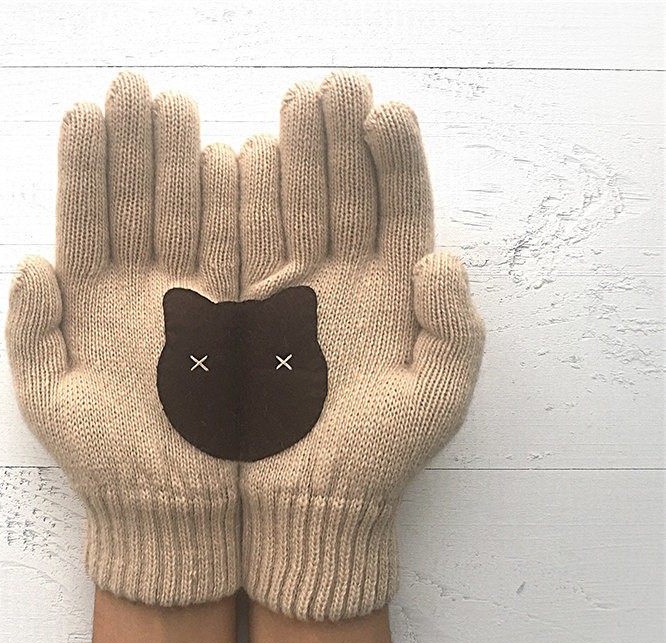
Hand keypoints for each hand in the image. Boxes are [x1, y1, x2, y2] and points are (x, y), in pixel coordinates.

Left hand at [6, 72, 240, 605]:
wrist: (182, 510)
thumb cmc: (110, 466)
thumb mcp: (53, 403)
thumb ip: (33, 330)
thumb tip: (31, 259)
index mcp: (94, 301)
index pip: (89, 218)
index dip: (86, 166)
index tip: (88, 111)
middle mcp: (145, 289)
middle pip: (138, 202)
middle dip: (136, 144)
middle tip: (136, 86)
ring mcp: (196, 297)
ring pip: (190, 218)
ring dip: (184, 164)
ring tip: (177, 107)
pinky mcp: (242, 317)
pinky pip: (241, 254)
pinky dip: (239, 211)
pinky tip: (237, 158)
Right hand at [238, 70, 485, 620]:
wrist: (296, 507)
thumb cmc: (372, 463)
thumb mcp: (433, 405)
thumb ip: (454, 331)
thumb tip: (445, 258)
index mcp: (392, 293)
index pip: (396, 208)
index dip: (393, 159)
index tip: (381, 111)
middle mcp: (339, 280)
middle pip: (338, 193)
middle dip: (334, 139)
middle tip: (327, 89)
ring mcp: (284, 288)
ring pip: (284, 207)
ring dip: (285, 157)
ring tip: (285, 107)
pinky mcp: (235, 308)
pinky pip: (234, 244)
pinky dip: (234, 202)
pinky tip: (234, 158)